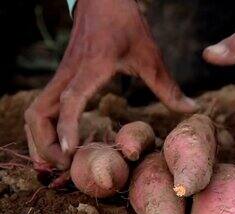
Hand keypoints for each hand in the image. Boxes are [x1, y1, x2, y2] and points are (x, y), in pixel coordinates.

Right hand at [24, 0, 196, 169]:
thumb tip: (192, 109)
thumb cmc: (126, 26)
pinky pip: (43, 107)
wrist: (103, 0)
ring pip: (35, 111)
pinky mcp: (61, 78)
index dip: (67, 127)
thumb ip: (168, 86)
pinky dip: (45, 128)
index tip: (70, 152)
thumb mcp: (150, 56)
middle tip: (65, 168)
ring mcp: (61, 76)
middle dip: (45, 143)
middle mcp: (69, 75)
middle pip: (38, 113)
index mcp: (90, 69)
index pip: (70, 101)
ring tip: (59, 162)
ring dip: (40, 138)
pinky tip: (60, 145)